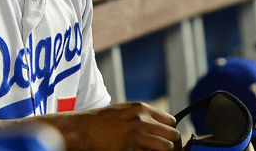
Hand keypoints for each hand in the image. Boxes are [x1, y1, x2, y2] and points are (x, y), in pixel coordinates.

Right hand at [43, 101, 180, 150]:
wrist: (82, 129)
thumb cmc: (102, 122)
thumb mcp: (124, 111)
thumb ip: (142, 117)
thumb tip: (160, 128)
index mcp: (141, 108)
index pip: (171, 121)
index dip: (170, 133)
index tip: (169, 141)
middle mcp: (141, 120)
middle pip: (172, 135)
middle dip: (174, 146)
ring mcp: (136, 135)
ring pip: (167, 147)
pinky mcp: (129, 149)